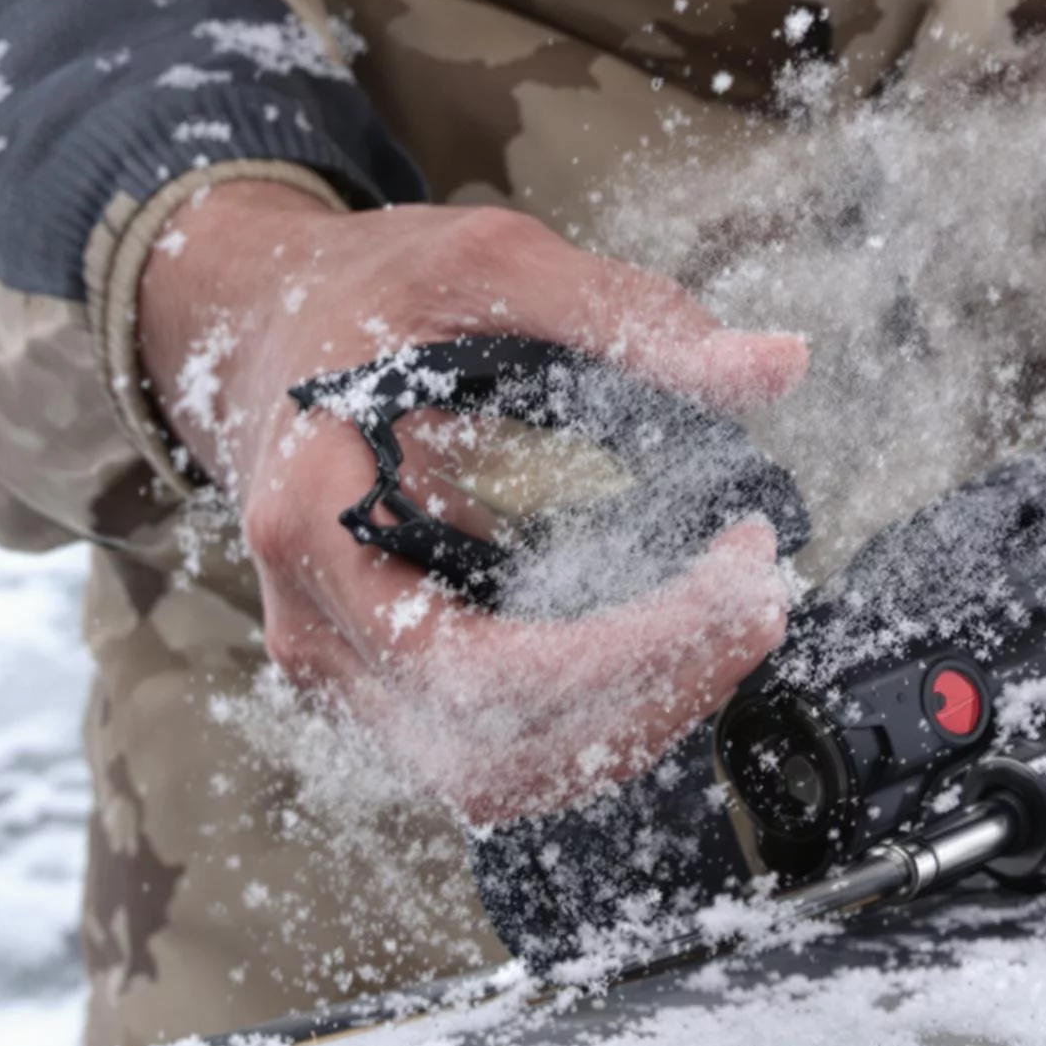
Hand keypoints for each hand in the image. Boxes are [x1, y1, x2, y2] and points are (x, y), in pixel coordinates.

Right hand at [136, 184, 805, 821]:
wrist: (271, 335)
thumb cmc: (368, 301)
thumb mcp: (488, 266)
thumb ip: (627, 317)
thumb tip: (775, 367)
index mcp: (313, 525)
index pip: (467, 665)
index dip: (621, 653)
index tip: (734, 577)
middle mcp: (321, 631)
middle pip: (490, 753)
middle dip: (653, 697)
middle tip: (760, 602)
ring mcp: (352, 677)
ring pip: (500, 779)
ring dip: (638, 723)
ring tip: (732, 627)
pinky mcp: (396, 693)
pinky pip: (505, 754)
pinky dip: (606, 720)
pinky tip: (677, 647)